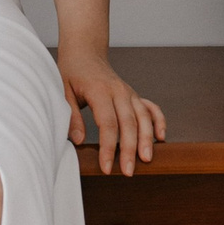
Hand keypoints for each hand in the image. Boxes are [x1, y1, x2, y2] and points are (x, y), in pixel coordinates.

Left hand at [58, 44, 165, 174]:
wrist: (85, 52)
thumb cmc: (72, 72)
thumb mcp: (62, 92)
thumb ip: (71, 116)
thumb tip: (78, 140)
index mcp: (99, 91)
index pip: (108, 124)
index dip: (109, 147)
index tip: (107, 167)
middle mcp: (118, 91)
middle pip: (128, 123)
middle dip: (130, 149)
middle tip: (128, 171)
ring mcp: (129, 92)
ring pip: (143, 117)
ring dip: (147, 139)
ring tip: (147, 159)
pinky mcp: (134, 95)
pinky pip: (151, 108)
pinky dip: (159, 121)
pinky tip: (161, 137)